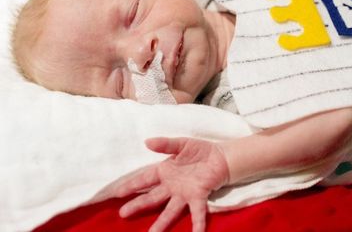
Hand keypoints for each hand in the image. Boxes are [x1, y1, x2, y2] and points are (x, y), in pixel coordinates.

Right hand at [113, 137, 229, 231]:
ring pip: (170, 210)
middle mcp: (172, 186)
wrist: (221, 157)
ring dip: (162, 222)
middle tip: (122, 214)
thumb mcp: (182, 144)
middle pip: (152, 197)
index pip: (144, 179)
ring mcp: (185, 193)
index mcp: (165, 172)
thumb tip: (147, 142)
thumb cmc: (200, 151)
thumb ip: (166, 144)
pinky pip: (197, 211)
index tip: (116, 192)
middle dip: (138, 205)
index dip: (131, 185)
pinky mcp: (199, 196)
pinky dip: (197, 223)